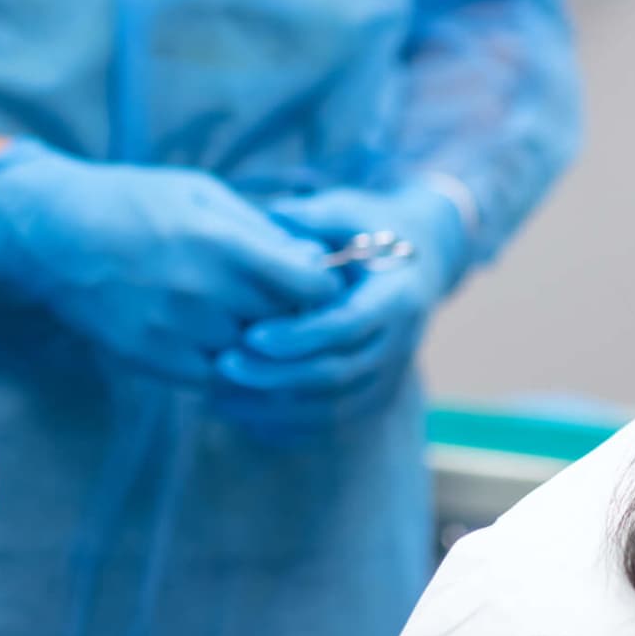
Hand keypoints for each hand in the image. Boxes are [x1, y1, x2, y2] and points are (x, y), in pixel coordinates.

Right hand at [0, 141, 341, 383]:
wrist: (54, 234)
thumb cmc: (132, 201)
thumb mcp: (200, 192)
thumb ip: (259, 228)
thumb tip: (313, 260)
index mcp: (219, 241)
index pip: (308, 285)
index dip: (323, 286)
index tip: (317, 281)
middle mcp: (201, 291)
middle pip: (285, 323)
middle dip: (292, 313)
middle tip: (284, 299)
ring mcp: (175, 331)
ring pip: (252, 354)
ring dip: (258, 340)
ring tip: (242, 314)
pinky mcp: (152, 359)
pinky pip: (214, 377)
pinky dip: (224, 363)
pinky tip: (215, 337)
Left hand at [213, 183, 470, 427]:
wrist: (418, 259)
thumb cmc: (367, 228)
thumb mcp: (345, 210)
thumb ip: (312, 217)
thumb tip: (271, 218)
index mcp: (396, 297)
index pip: (348, 325)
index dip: (300, 335)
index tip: (251, 336)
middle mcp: (399, 342)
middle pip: (338, 372)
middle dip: (278, 375)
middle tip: (222, 365)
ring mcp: (389, 374)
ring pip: (333, 407)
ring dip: (275, 407)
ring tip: (217, 395)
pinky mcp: (374, 395)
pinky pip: (331, 422)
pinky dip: (287, 425)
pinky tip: (240, 414)